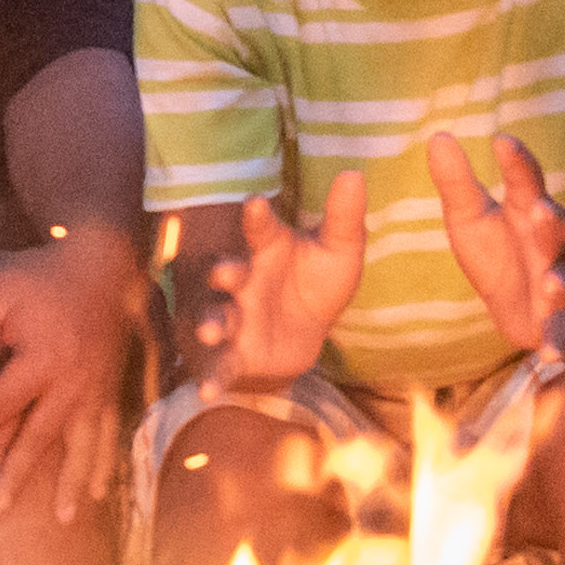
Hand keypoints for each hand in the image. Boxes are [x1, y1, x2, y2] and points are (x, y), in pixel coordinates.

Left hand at [0, 232, 147, 521]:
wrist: (107, 266)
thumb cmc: (44, 276)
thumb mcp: (2, 288)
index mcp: (43, 358)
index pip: (0, 402)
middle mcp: (73, 382)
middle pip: (41, 437)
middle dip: (18, 474)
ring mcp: (98, 390)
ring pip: (84, 446)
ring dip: (73, 484)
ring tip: (63, 520)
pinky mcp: (116, 390)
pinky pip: (113, 435)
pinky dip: (107, 466)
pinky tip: (101, 495)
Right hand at [187, 170, 370, 403]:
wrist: (305, 334)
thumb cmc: (317, 283)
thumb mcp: (339, 251)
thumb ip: (344, 217)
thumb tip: (355, 173)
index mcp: (268, 249)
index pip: (262, 229)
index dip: (258, 217)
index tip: (256, 204)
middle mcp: (244, 280)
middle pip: (229, 272)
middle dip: (225, 271)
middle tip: (224, 272)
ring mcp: (235, 317)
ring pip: (217, 316)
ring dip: (211, 322)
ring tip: (211, 331)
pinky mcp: (234, 353)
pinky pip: (220, 364)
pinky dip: (212, 378)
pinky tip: (208, 392)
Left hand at [426, 134, 564, 355]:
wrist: (528, 309)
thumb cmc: (501, 253)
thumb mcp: (471, 218)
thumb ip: (456, 182)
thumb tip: (438, 135)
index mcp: (528, 210)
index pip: (526, 181)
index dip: (517, 162)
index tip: (501, 141)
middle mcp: (551, 244)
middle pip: (556, 228)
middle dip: (550, 219)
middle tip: (539, 210)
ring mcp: (561, 283)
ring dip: (560, 281)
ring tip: (552, 283)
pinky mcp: (560, 322)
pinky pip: (562, 333)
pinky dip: (558, 343)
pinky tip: (551, 356)